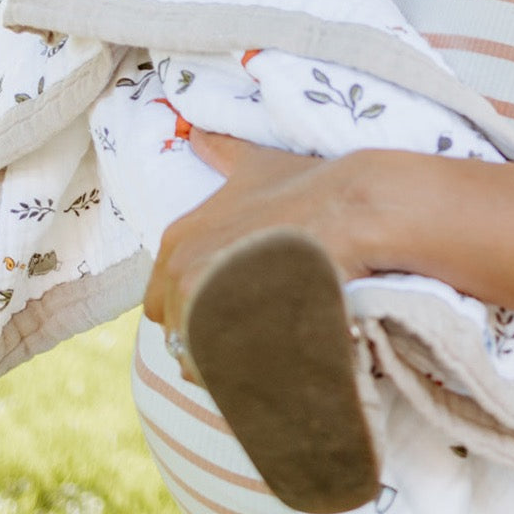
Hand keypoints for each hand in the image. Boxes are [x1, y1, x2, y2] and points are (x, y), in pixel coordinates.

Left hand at [142, 130, 374, 369]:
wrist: (350, 211)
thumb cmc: (307, 187)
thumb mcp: (256, 163)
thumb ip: (222, 151)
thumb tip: (196, 133)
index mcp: (178, 242)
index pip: (162, 300)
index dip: (199, 305)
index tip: (236, 301)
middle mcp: (180, 276)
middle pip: (178, 333)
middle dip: (208, 334)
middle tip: (256, 323)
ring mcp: (204, 310)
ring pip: (200, 360)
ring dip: (228, 359)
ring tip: (270, 341)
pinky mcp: (234, 339)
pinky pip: (225, 381)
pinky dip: (245, 380)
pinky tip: (276, 358)